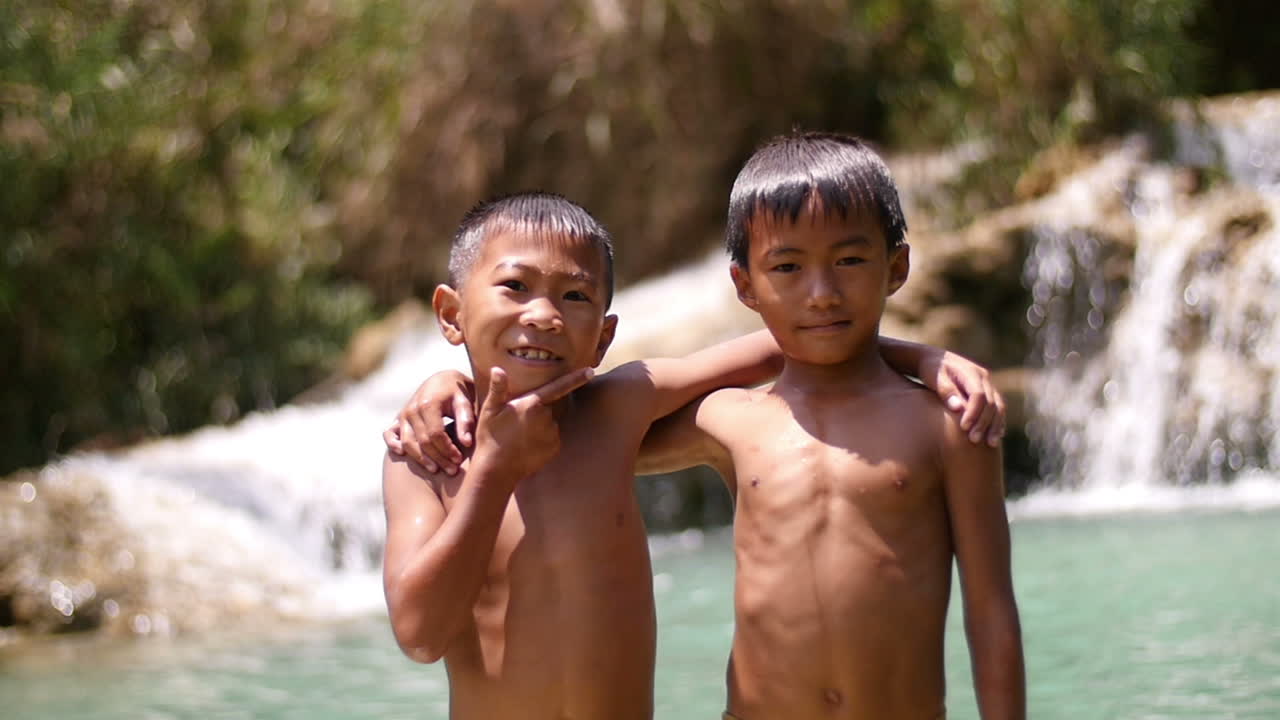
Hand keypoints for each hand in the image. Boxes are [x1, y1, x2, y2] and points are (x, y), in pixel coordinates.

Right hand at [384, 370, 475, 474]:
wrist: (444, 380)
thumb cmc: (458, 392)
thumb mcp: (465, 402)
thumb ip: (466, 421)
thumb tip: (466, 443)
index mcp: (428, 403)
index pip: (436, 434)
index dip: (447, 450)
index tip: (458, 460)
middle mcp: (412, 409)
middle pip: (423, 441)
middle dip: (438, 458)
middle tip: (452, 471)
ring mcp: (403, 414)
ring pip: (408, 443)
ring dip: (421, 459)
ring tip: (436, 470)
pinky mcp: (398, 418)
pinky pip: (389, 433)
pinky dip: (393, 444)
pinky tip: (402, 454)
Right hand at [473, 367, 593, 484]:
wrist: (496, 470)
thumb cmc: (491, 437)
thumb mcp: (490, 411)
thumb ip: (498, 389)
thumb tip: (498, 369)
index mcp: (532, 404)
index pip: (558, 387)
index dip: (576, 379)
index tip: (591, 371)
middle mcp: (546, 418)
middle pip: (548, 408)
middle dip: (536, 412)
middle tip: (516, 424)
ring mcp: (552, 434)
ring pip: (550, 424)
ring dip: (539, 427)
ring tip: (519, 437)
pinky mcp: (554, 448)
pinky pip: (552, 438)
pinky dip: (543, 440)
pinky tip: (527, 446)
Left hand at [922, 350, 1005, 445]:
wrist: (934, 360)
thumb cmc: (931, 369)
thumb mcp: (934, 377)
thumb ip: (946, 391)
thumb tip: (958, 408)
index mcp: (970, 372)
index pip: (978, 394)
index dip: (974, 412)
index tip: (964, 427)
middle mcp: (983, 377)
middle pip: (991, 402)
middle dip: (984, 422)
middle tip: (974, 440)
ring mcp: (988, 385)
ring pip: (999, 406)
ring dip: (996, 425)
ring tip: (991, 444)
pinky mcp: (987, 393)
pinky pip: (998, 408)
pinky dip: (998, 422)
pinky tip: (996, 437)